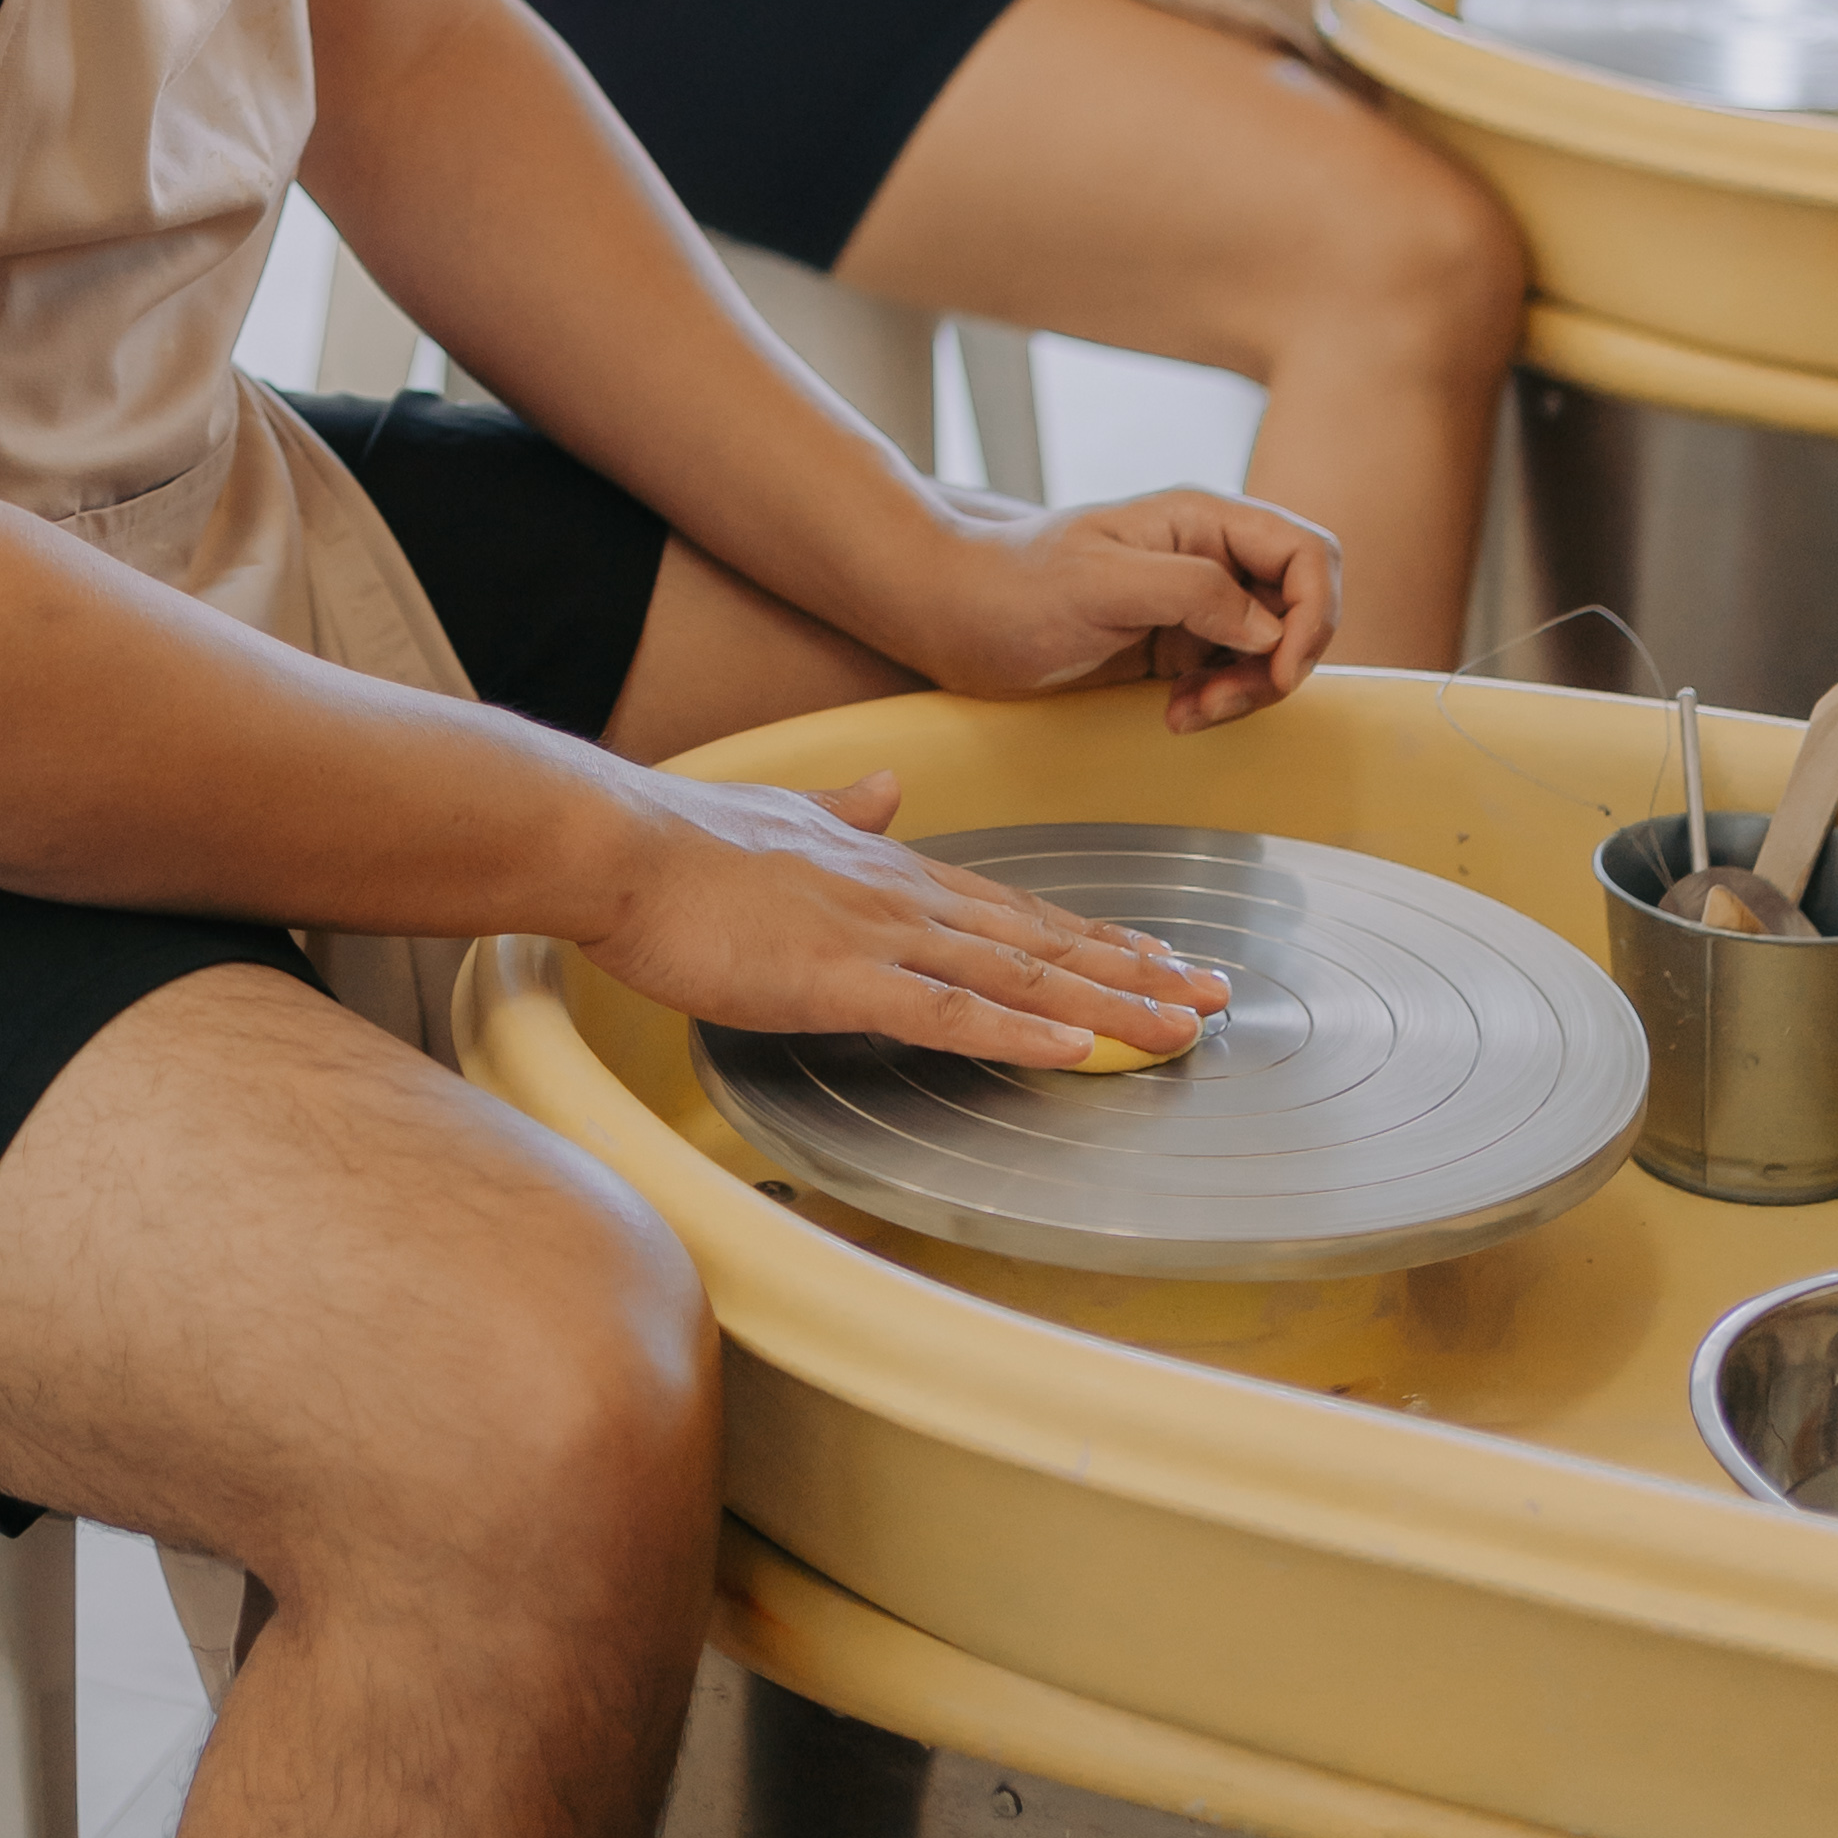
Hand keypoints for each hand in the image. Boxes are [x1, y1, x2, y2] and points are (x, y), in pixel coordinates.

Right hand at [576, 759, 1233, 1059]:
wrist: (622, 843)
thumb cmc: (687, 843)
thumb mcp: (786, 815)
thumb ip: (847, 809)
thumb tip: (889, 790)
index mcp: (894, 870)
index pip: (1017, 909)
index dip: (1094, 937)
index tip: (1158, 954)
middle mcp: (906, 900)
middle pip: (1043, 941)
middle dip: (1136, 973)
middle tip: (1215, 996)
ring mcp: (880, 939)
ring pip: (1019, 974)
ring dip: (1108, 1004)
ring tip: (1182, 1027)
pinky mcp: (840, 980)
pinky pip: (948, 1013)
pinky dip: (1020, 1029)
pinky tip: (1075, 1047)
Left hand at [911, 483, 1341, 731]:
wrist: (957, 619)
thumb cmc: (1015, 588)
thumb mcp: (1102, 583)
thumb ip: (1193, 592)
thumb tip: (1270, 627)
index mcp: (1202, 519)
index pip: (1307, 552)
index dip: (1314, 612)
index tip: (1278, 668)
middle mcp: (1211, 555)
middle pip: (1300, 608)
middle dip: (1279, 664)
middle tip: (1221, 702)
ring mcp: (1198, 604)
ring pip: (1273, 652)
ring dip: (1246, 693)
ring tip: (1186, 715)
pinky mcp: (1179, 646)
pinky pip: (1235, 678)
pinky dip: (1220, 705)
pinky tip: (1174, 716)